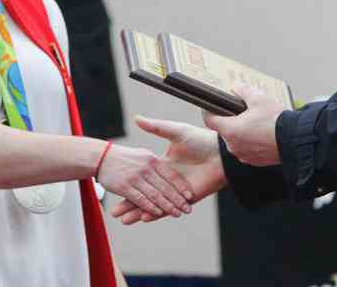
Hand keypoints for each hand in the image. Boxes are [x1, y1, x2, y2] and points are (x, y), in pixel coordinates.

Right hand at [95, 142, 193, 218]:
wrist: (101, 156)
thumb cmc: (123, 156)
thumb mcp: (142, 153)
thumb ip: (155, 163)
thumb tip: (168, 174)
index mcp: (152, 160)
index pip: (170, 175)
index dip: (180, 187)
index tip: (189, 196)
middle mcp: (145, 168)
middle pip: (165, 187)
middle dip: (177, 200)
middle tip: (187, 210)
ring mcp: (135, 178)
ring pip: (155, 195)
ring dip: (167, 206)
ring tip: (177, 214)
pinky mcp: (124, 187)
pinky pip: (140, 199)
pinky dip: (150, 207)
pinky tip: (158, 213)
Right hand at [110, 116, 225, 224]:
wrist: (222, 152)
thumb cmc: (200, 139)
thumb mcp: (176, 131)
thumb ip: (156, 127)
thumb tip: (137, 118)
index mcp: (163, 163)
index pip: (143, 176)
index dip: (129, 183)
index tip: (114, 187)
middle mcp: (168, 178)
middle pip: (145, 193)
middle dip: (129, 204)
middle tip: (114, 212)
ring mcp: (177, 190)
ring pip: (154, 203)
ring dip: (138, 212)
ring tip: (122, 219)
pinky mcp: (188, 198)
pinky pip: (170, 207)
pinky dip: (156, 213)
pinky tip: (143, 218)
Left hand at [203, 84, 283, 166]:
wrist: (294, 140)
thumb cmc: (276, 121)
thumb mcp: (258, 98)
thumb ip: (243, 90)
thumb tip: (236, 87)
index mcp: (230, 130)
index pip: (209, 120)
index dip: (208, 111)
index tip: (210, 106)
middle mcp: (233, 145)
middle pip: (224, 130)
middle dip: (230, 120)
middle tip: (242, 111)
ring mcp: (243, 155)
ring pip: (235, 140)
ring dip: (241, 132)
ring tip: (256, 123)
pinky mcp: (254, 161)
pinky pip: (246, 149)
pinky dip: (250, 142)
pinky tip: (261, 134)